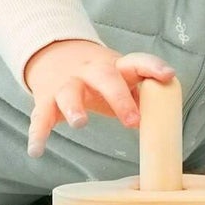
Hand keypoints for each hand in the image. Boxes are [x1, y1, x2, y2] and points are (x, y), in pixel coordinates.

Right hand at [22, 38, 175, 158]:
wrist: (55, 54)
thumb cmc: (99, 76)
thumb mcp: (119, 78)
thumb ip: (138, 96)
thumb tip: (162, 122)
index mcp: (114, 66)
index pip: (137, 62)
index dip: (153, 67)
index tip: (168, 76)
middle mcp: (90, 71)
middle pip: (105, 77)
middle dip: (119, 97)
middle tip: (132, 121)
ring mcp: (66, 84)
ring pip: (69, 92)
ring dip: (74, 108)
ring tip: (80, 124)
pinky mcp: (45, 99)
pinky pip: (41, 116)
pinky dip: (37, 133)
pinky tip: (36, 151)